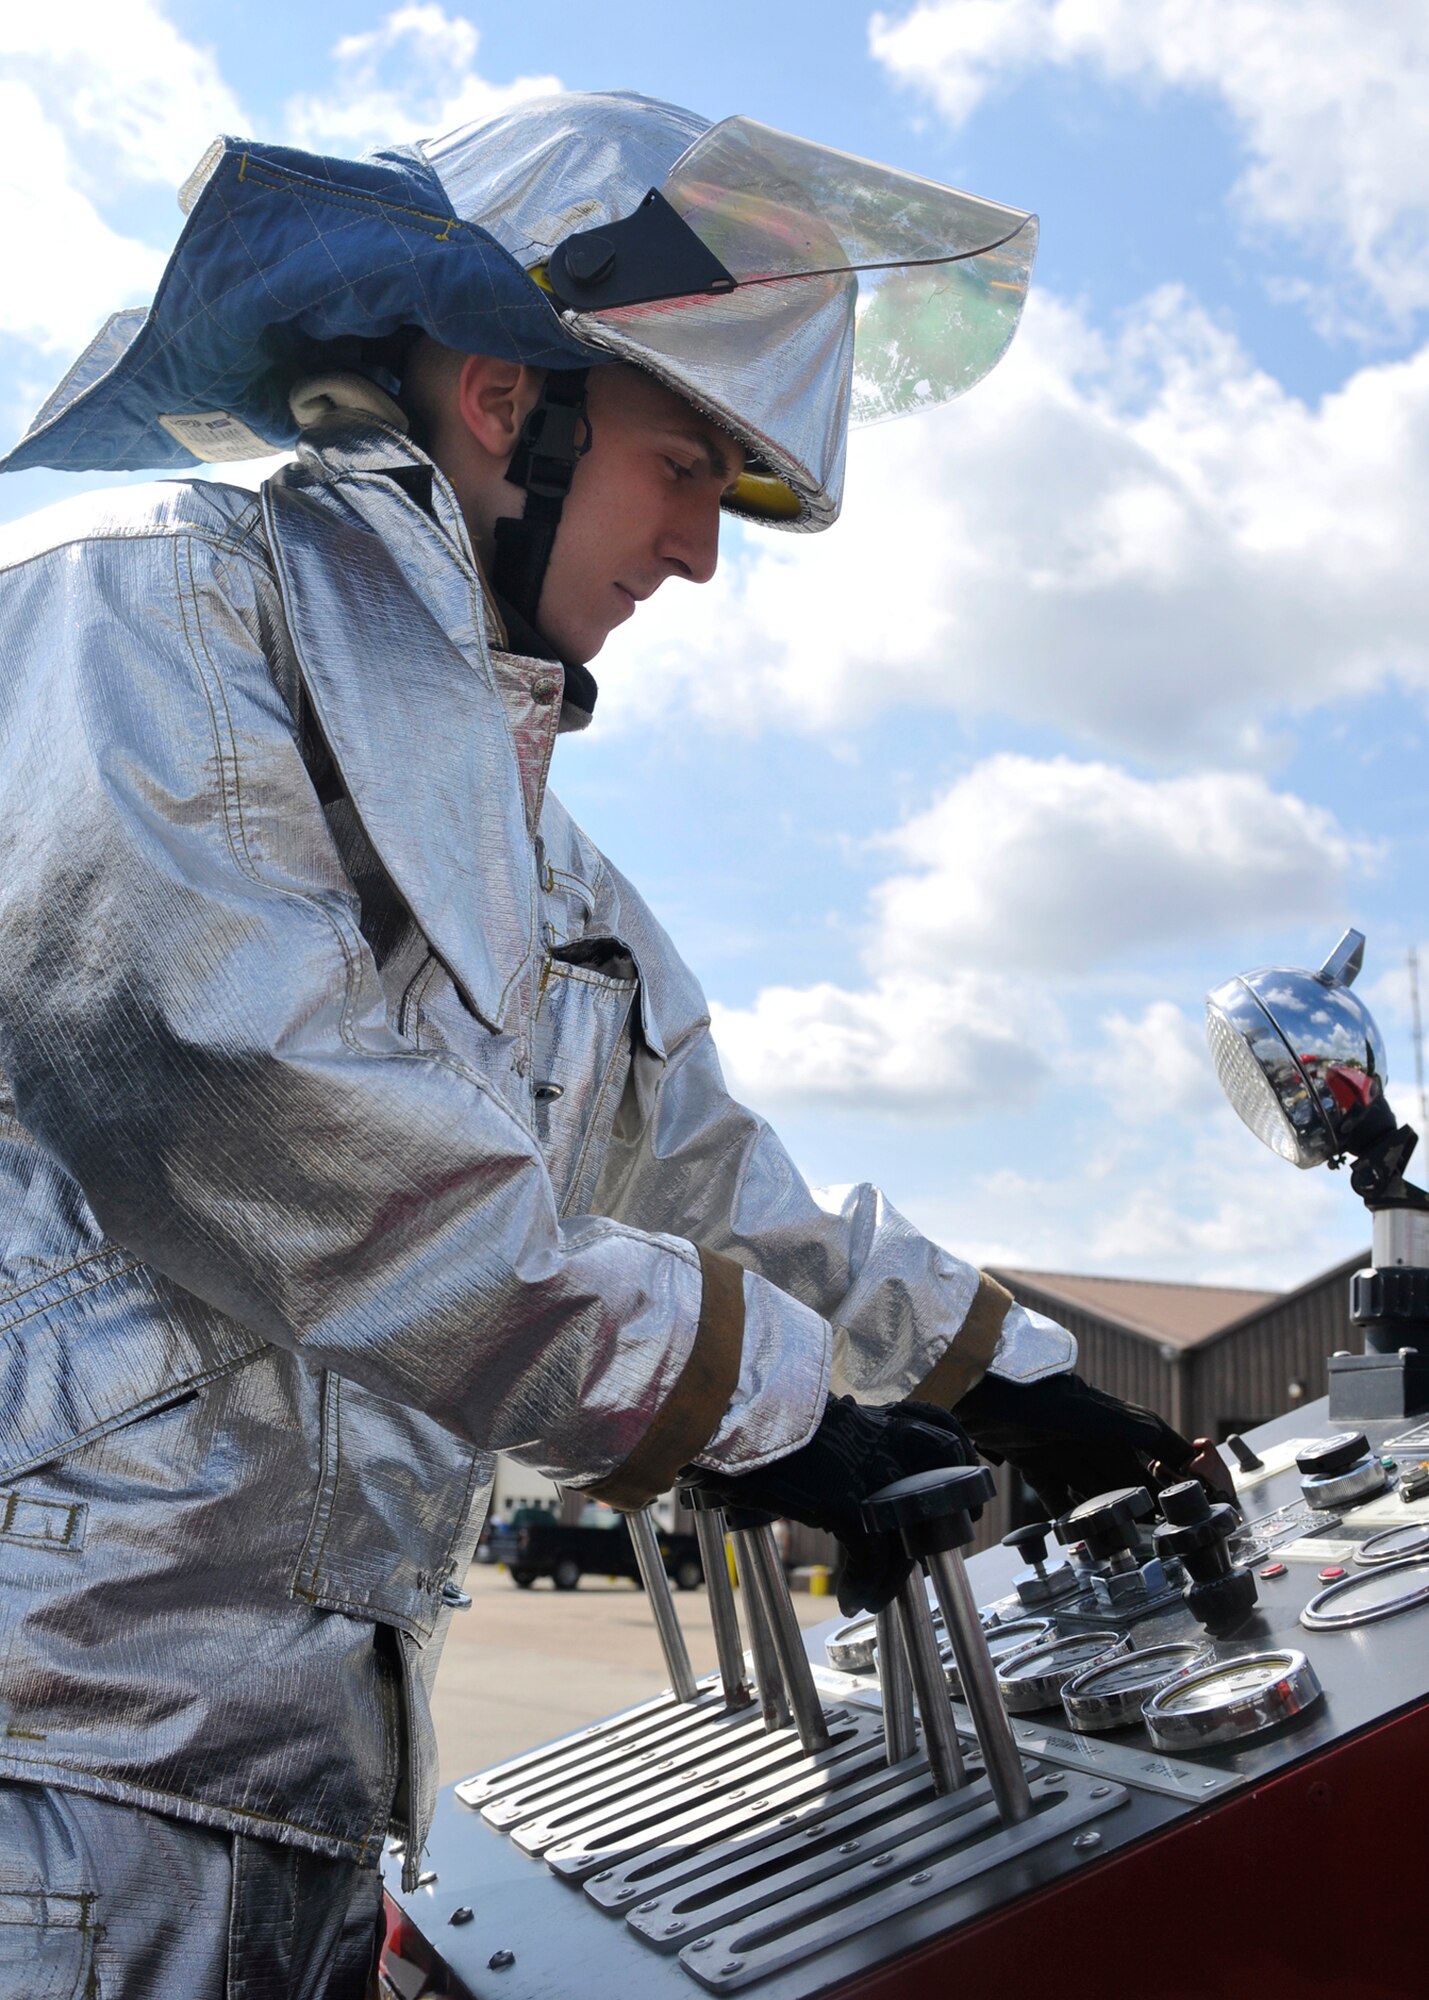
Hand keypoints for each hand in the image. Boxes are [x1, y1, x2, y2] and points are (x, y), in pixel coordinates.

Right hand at [687, 1395, 976, 1614]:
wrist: (729, 1409)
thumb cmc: (755, 1417)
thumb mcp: (803, 1422)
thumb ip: (823, 1436)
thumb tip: (812, 1454)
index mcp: (869, 1416)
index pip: (931, 1421)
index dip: (958, 1449)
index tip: (961, 1474)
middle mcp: (877, 1438)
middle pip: (946, 1458)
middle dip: (959, 1498)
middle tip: (950, 1534)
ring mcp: (864, 1470)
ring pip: (913, 1520)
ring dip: (907, 1564)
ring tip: (891, 1587)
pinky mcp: (843, 1502)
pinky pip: (872, 1557)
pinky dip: (868, 1585)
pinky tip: (853, 1597)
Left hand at [952, 1371, 1234, 1520]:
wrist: (989, 1392)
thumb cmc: (1047, 1398)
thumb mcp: (1099, 1416)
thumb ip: (1141, 1432)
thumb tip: (1190, 1450)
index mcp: (1116, 1424)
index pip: (1157, 1451)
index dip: (1175, 1474)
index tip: (1194, 1501)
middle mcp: (1094, 1439)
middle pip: (1125, 1481)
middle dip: (1140, 1507)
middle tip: (1157, 1538)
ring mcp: (1065, 1453)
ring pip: (1095, 1494)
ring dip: (1107, 1518)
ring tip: (1123, 1547)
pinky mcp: (1037, 1466)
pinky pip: (1059, 1499)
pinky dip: (1069, 1519)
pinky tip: (1080, 1541)